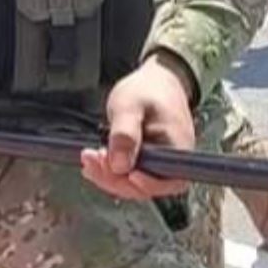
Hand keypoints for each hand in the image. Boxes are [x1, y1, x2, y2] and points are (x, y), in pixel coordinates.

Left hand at [85, 54, 195, 199]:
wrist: (155, 79)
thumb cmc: (147, 89)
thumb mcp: (129, 106)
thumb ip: (125, 135)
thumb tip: (120, 166)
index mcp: (178, 148)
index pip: (165, 182)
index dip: (142, 184)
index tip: (120, 171)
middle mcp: (173, 160)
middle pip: (146, 187)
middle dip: (116, 179)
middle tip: (92, 159)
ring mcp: (161, 163)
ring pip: (135, 184)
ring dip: (109, 176)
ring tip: (90, 158)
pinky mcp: (149, 162)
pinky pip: (132, 175)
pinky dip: (112, 171)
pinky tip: (97, 161)